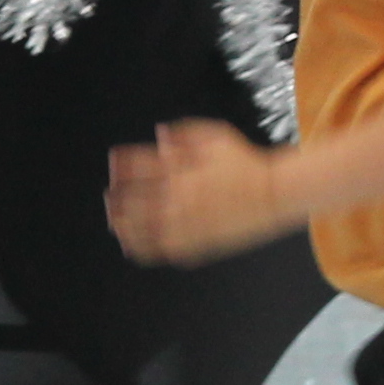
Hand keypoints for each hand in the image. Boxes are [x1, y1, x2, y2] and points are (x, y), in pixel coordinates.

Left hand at [106, 119, 290, 265]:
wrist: (273, 194)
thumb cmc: (247, 164)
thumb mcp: (216, 136)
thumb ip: (184, 134)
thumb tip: (159, 136)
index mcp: (179, 169)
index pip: (137, 167)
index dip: (121, 166)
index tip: (114, 165)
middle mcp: (176, 196)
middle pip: (131, 200)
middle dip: (116, 197)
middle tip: (110, 196)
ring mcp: (183, 222)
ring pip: (138, 228)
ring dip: (121, 223)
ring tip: (114, 221)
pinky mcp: (194, 243)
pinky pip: (158, 249)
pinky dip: (140, 247)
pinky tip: (131, 245)